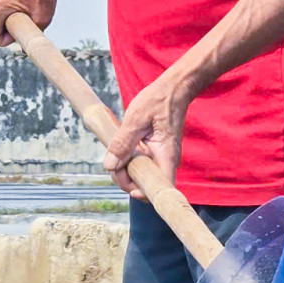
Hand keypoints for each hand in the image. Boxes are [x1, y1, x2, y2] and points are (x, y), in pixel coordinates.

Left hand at [101, 65, 199, 199]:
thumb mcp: (136, 119)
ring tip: (116, 152)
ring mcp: (161, 157)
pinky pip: (141, 164)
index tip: (128, 186)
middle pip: (146, 185)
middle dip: (127, 180)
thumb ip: (123, 143)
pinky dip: (130, 160)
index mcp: (166, 155)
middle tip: (113, 164)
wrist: (174, 89)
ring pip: (142, 175)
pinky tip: (123, 148)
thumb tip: (110, 166)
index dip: (144, 194)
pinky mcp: (155, 153)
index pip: (160, 188)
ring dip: (126, 170)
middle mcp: (166, 161)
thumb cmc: (158, 100)